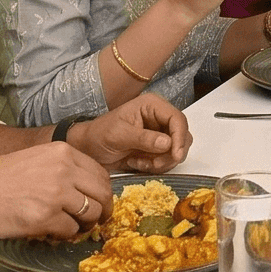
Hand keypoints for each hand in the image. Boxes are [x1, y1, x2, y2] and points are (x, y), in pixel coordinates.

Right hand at [0, 139, 115, 241]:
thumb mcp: (34, 160)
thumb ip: (61, 169)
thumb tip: (85, 190)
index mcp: (62, 152)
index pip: (100, 174)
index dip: (103, 192)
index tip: (100, 202)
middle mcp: (64, 169)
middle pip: (102, 194)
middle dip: (102, 211)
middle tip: (96, 221)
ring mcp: (57, 193)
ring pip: (90, 214)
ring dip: (84, 225)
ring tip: (71, 228)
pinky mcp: (46, 216)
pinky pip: (70, 230)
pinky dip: (64, 235)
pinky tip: (51, 232)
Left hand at [73, 93, 191, 172]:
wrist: (88, 150)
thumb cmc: (99, 136)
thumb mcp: (119, 135)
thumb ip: (143, 138)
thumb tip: (167, 143)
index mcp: (152, 106)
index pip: (178, 119)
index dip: (180, 137)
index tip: (175, 155)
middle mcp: (159, 118)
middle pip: (182, 136)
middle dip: (170, 153)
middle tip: (154, 164)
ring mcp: (159, 134)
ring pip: (177, 150)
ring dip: (162, 162)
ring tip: (139, 162)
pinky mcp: (157, 149)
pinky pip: (167, 160)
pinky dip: (155, 166)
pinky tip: (137, 163)